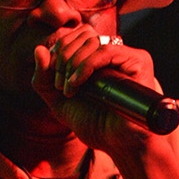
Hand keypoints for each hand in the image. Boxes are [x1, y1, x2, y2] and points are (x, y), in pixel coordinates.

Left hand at [32, 28, 162, 150]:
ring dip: (72, 63)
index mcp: (99, 57)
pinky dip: (84, 66)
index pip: (76, 35)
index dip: (59, 51)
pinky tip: (76, 85)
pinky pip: (105, 52)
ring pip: (92, 41)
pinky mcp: (138, 62)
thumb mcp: (59, 101)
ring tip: (68, 89)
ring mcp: (127, 56)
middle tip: (59, 86)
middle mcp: (115, 53)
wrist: (119, 144)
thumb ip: (44, 78)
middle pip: (83, 33)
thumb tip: (40, 48)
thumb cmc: (95, 125)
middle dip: (63, 57)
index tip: (54, 81)